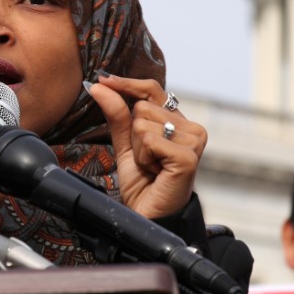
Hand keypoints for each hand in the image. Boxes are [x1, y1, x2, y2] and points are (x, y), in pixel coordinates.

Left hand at [85, 74, 206, 217]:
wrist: (149, 214)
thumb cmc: (142, 182)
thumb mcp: (125, 144)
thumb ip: (117, 114)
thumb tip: (100, 85)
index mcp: (178, 121)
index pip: (152, 89)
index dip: (126, 84)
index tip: (103, 79)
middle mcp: (191, 127)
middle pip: (142, 106)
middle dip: (132, 134)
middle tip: (146, 159)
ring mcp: (194, 140)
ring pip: (143, 123)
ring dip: (138, 149)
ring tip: (152, 167)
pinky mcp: (189, 156)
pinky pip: (149, 140)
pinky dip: (144, 158)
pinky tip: (156, 172)